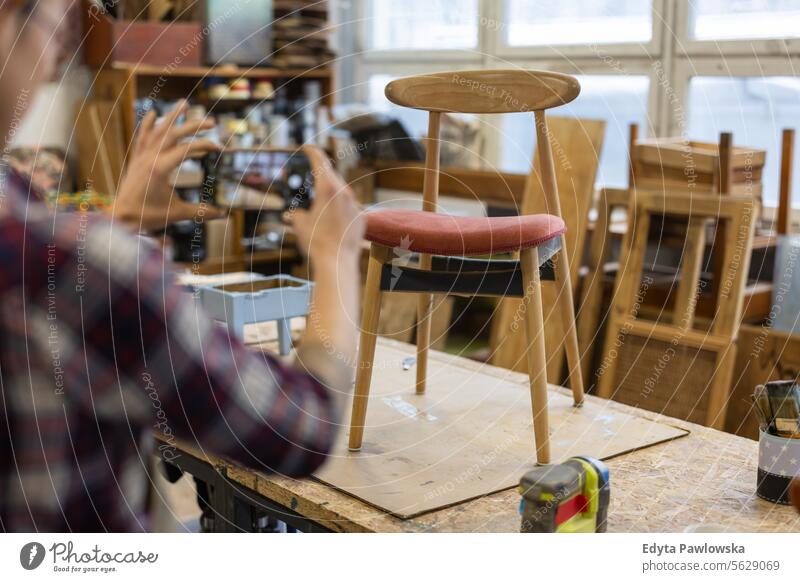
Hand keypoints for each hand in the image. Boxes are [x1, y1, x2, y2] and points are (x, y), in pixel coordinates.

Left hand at [110, 100, 223, 231]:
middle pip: (174, 134)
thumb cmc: (148, 216)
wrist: (121, 217)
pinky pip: (142, 137)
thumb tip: (222, 214)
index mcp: (160, 168)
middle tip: (211, 122)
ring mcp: (141, 157)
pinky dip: (148, 125)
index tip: (218, 147)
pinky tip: (154, 114)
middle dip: (194, 126)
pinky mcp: (136, 160)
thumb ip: (200, 211)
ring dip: (172, 117)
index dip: (204, 146)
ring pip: (158, 130)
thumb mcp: (177, 213)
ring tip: (184, 104)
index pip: (186, 149)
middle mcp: (150, 158)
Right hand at [289, 146, 364, 264]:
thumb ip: (297, 213)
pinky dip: (341, 209)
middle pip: (332, 176)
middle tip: (312, 175)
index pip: (320, 161)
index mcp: (327, 188)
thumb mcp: (299, 224)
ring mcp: (355, 205)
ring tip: (321, 203)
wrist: (336, 261)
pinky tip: (333, 220)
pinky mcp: (360, 218)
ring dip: (332, 193)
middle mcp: (344, 193)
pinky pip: (349, 207)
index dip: (313, 152)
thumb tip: (294, 215)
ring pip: (342, 192)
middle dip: (322, 174)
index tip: (308, 148)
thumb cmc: (315, 241)